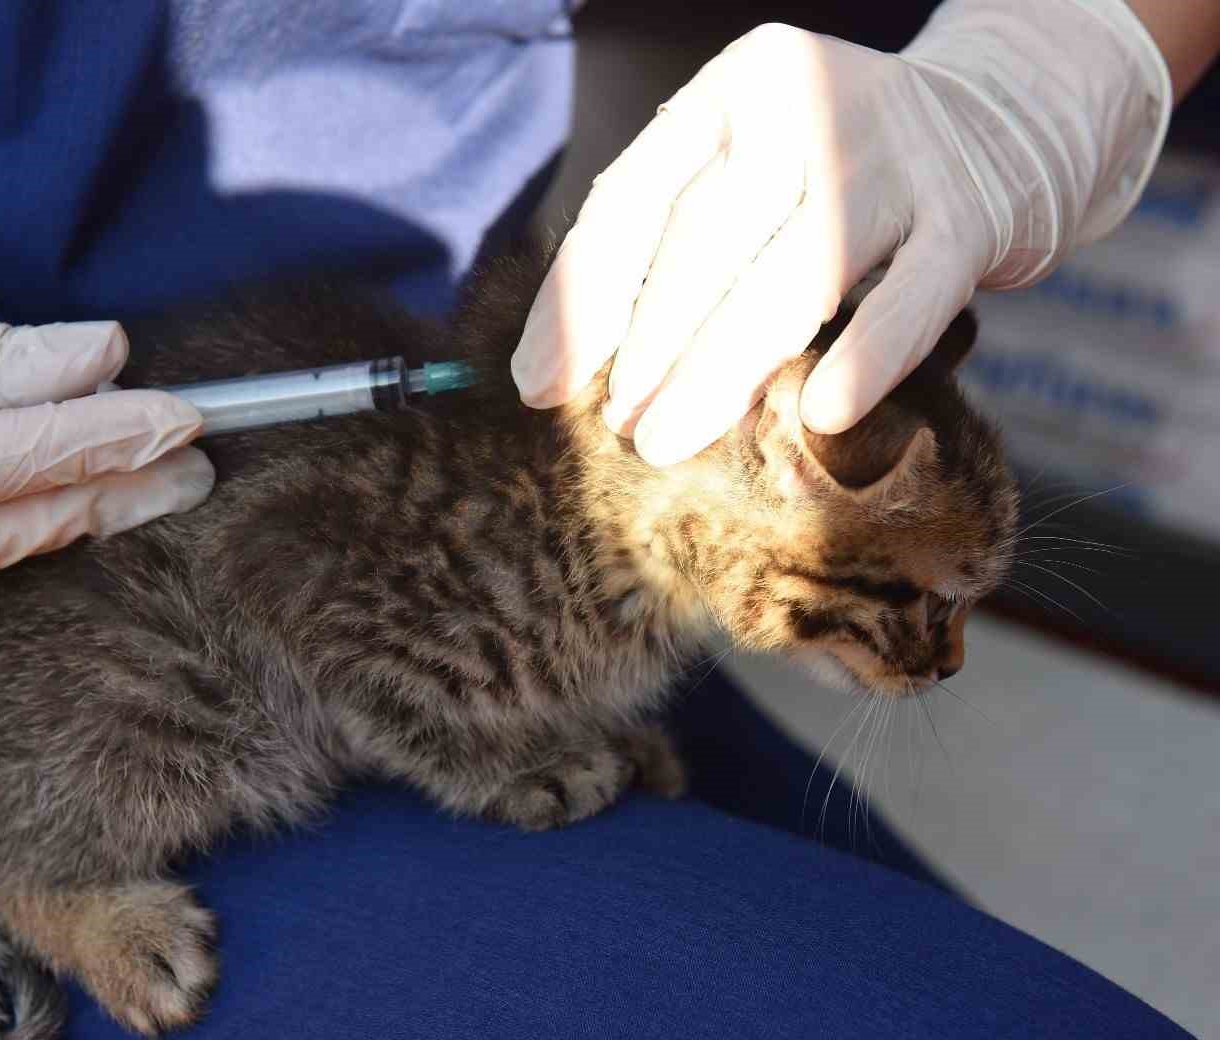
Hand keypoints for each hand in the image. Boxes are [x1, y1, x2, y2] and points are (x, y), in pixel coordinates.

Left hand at [511, 0, 1170, 464]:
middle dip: (647, 346)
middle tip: (615, 428)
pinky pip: (912, 297)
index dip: (580, 302)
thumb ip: (667, 246)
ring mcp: (895, 157)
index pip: (630, 199)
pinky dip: (868, 354)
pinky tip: (820, 413)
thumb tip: (558, 370)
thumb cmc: (836, 171)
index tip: (541, 386)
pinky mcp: (969, 216)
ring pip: (795, 273)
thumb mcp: (747, 171)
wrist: (1007, 120)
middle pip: (705, 237)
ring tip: (666, 440)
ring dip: (721, 368)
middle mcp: (807, 103)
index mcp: (731, 90)